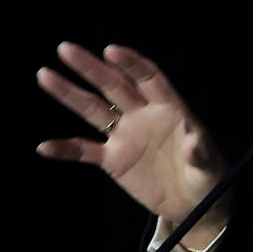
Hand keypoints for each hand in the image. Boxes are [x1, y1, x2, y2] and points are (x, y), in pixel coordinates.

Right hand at [37, 42, 229, 244]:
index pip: (148, 78)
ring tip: (45, 75)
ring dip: (69, 93)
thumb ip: (200, 152)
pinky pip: (85, 151)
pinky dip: (66, 149)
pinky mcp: (114, 160)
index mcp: (169, 108)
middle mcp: (143, 115)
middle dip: (91, 68)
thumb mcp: (208, 166)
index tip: (111, 50)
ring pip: (93, 109)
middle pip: (113, 86)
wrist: (193, 203)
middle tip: (65, 48)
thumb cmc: (206, 176)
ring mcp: (126, 136)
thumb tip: (192, 140)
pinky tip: (44, 147)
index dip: (131, 63)